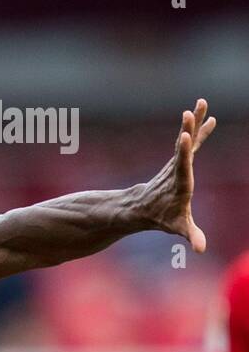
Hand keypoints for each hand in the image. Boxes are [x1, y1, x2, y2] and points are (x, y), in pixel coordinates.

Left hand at [138, 99, 216, 251]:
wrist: (143, 208)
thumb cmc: (163, 218)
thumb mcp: (178, 227)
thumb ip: (191, 235)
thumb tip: (201, 249)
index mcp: (179, 182)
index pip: (181, 165)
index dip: (183, 152)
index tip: (184, 136)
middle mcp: (177, 169)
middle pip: (184, 146)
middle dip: (188, 129)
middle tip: (191, 110)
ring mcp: (177, 162)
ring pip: (187, 139)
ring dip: (195, 121)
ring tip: (201, 102)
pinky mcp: (180, 159)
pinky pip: (190, 141)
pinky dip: (198, 129)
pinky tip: (208, 117)